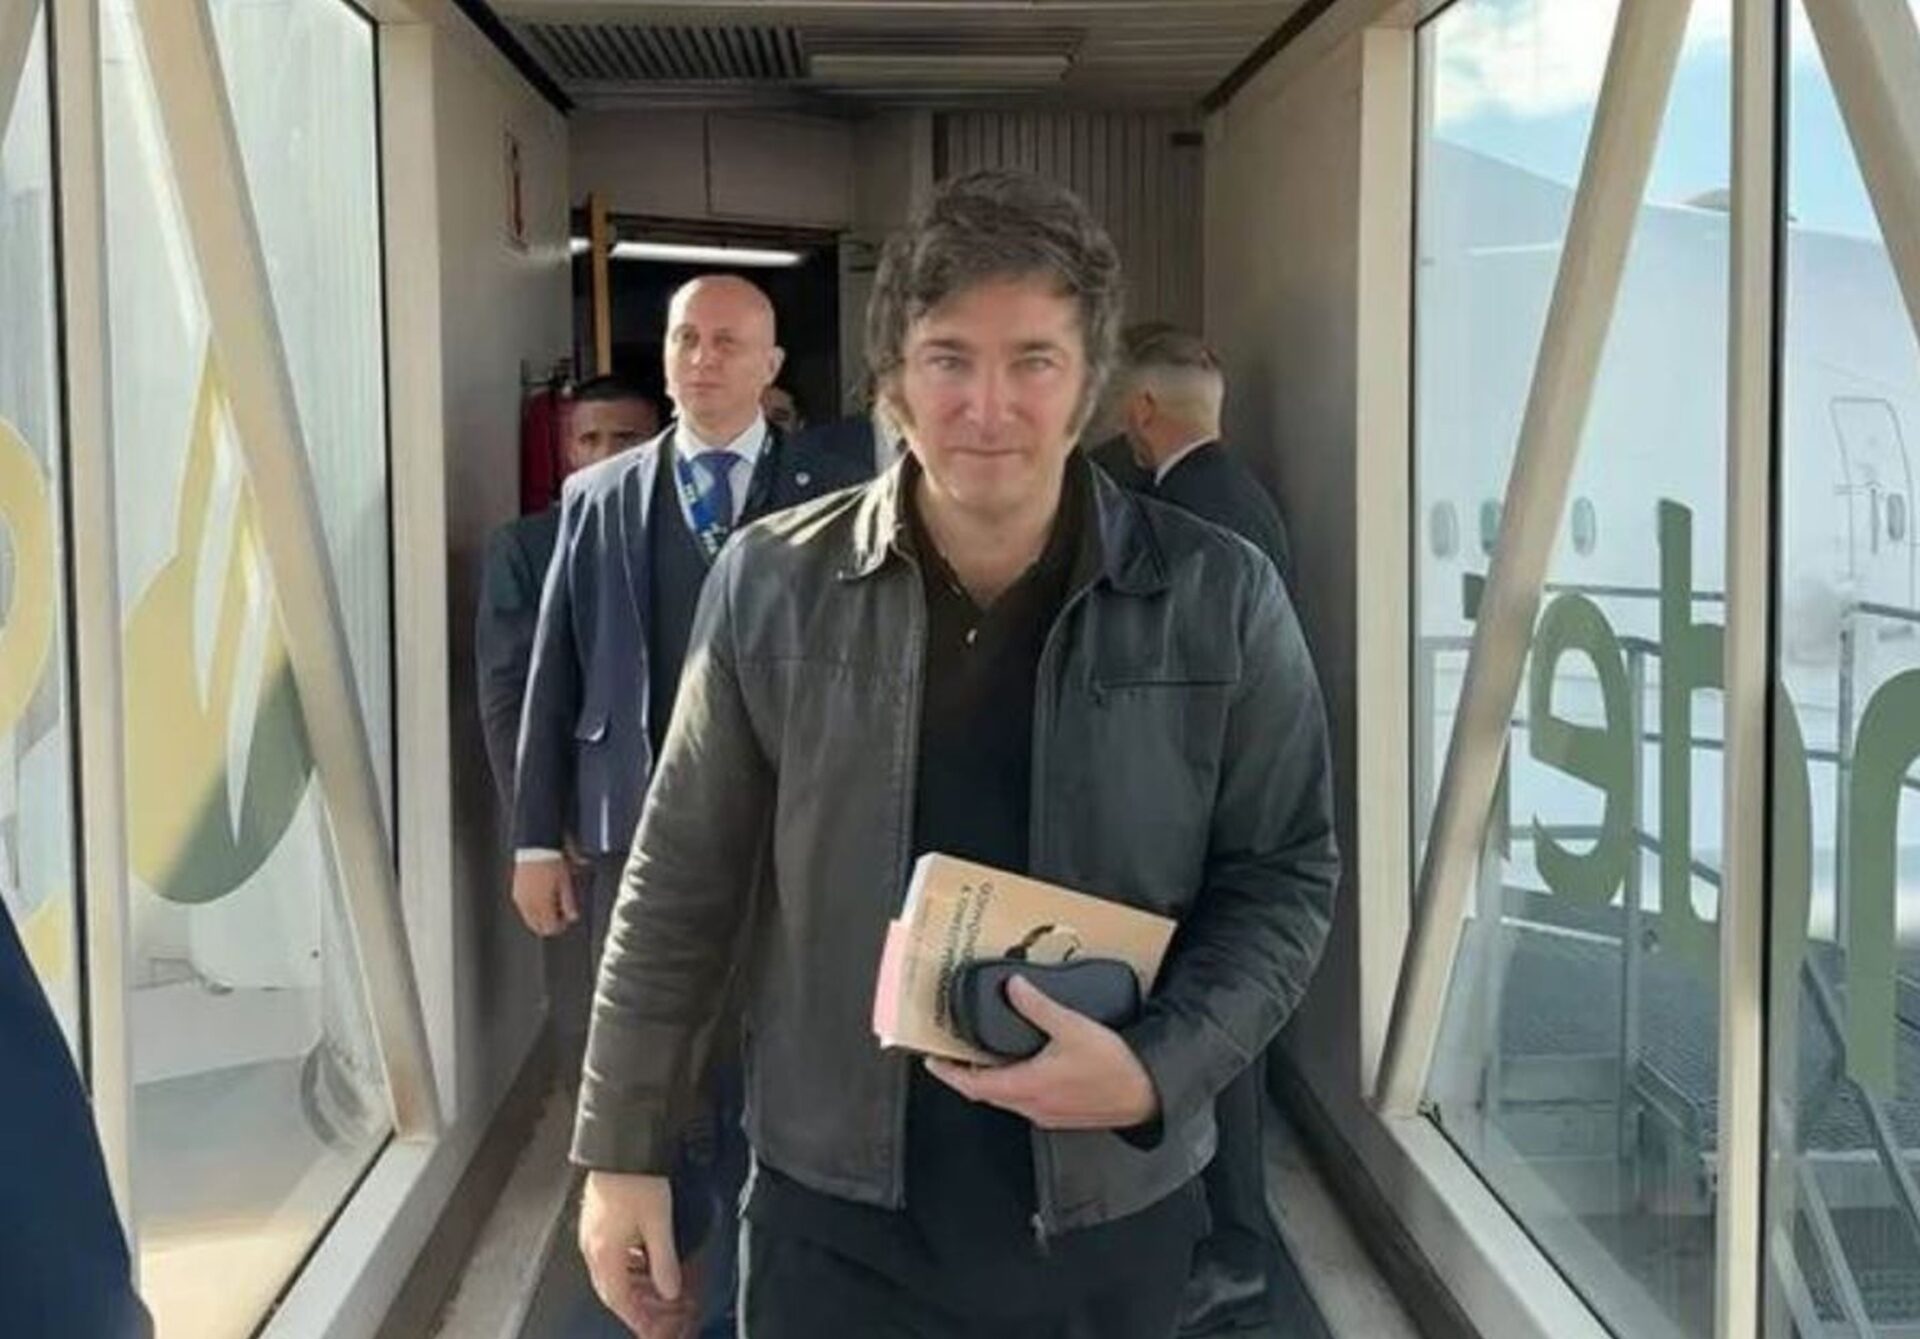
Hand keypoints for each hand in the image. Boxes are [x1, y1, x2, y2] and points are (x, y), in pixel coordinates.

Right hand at [512, 857, 578, 936]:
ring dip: (540, 918)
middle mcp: (528, 905)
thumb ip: (568, 903)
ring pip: (530, 919)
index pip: (550, 927)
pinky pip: (523, 909)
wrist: (536, 847)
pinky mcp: (516, 892)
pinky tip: (540, 901)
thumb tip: (572, 917)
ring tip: (551, 907)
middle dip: (549, 924)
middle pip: (538, 927)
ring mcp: (520, 899)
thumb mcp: (566, 883)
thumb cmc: (551, 862)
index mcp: (542, 904)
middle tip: (559, 916)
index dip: (560, 926)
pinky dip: (532, 910)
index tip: (566, 920)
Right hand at [580, 1171, 692, 1337]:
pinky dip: (626, 1266)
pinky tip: (642, 1261)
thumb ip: (664, 1261)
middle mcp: (592, 1246)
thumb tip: (670, 1289)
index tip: (648, 1327)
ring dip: (629, 1285)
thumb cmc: (636, 1179)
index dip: (634, 1316)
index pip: (618, 1298)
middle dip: (631, 1306)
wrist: (621, 1146)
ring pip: (609, 1272)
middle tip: (651, 1316)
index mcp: (604, 1252)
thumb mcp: (658, 1224)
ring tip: (652, 1291)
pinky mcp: (596, 1218)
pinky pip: (609, 1254)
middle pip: (610, 1288)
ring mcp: (592, 1232)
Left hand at [926, 974, 1159, 1129]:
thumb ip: (1038, 1006)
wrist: (1145, 1093)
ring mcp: (1045, 1114)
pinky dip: (1012, 1084)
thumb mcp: (1072, 1027)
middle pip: (985, 1093)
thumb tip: (1014, 987)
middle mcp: (1030, 1106)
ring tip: (982, 1056)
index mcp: (1026, 1087)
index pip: (973, 1085)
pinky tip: (1021, 1066)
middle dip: (965, 1075)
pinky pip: (1024, 1101)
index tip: (931, 1061)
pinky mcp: (1060, 1114)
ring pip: (1005, 1098)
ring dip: (989, 1080)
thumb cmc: (1112, 1066)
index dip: (948, 1073)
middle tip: (952, 1055)